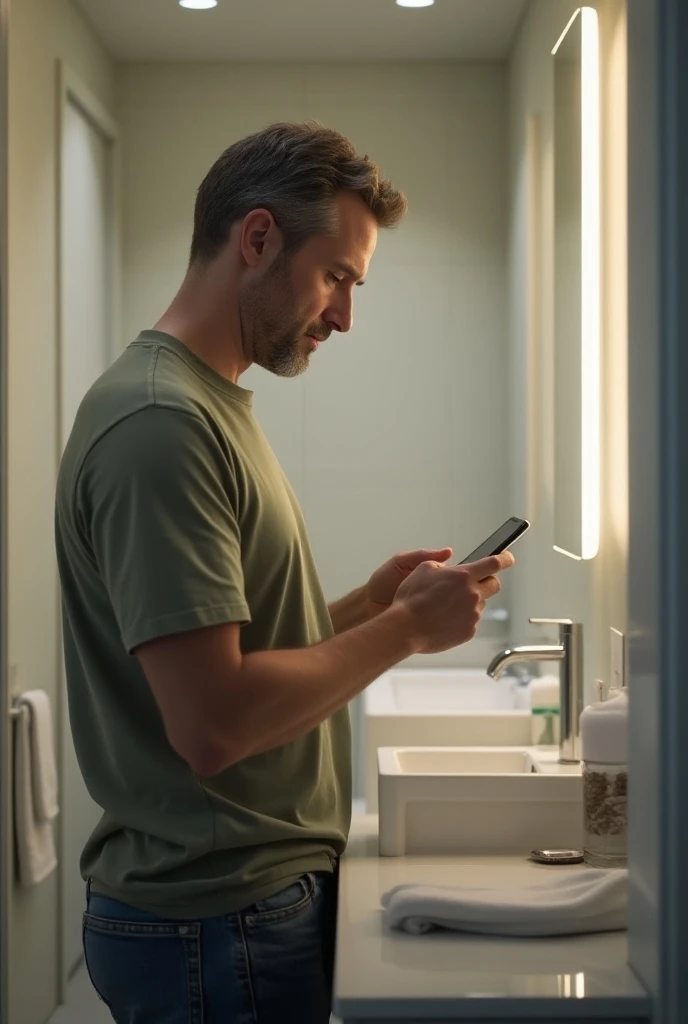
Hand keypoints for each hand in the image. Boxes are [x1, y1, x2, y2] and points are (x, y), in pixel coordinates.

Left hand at [366, 548, 452, 617]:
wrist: (368, 606)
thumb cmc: (382, 582)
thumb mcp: (400, 562)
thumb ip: (421, 556)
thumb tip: (449, 552)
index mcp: (431, 575)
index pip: (454, 574)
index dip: (460, 576)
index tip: (466, 578)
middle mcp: (435, 591)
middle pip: (456, 590)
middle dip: (459, 592)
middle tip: (460, 594)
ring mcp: (434, 608)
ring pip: (451, 606)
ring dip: (453, 606)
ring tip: (454, 606)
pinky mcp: (429, 622)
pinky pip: (442, 619)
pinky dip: (445, 618)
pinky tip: (447, 618)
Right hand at [392, 552, 515, 653]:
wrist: (406, 628)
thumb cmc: (411, 599)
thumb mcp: (422, 569)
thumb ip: (441, 566)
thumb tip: (447, 571)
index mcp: (463, 576)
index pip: (494, 563)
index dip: (505, 559)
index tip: (508, 558)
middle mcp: (473, 595)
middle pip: (494, 585)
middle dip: (486, 582)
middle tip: (472, 584)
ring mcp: (473, 615)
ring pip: (480, 604)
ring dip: (470, 602)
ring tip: (446, 607)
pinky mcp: (469, 631)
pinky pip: (471, 621)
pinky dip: (462, 619)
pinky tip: (445, 619)